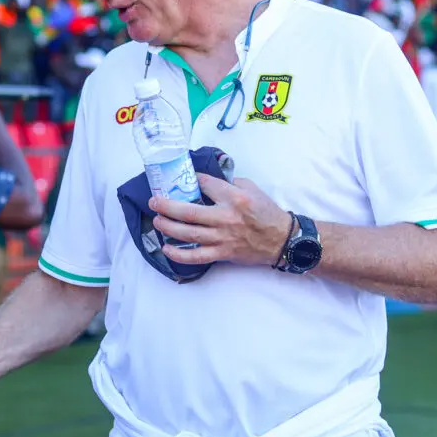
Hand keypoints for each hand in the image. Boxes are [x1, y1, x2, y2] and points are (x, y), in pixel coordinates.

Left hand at [151, 173, 291, 266]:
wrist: (282, 239)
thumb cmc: (266, 212)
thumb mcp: (252, 189)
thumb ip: (229, 183)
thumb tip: (207, 181)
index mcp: (234, 197)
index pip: (205, 184)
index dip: (191, 180)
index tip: (182, 180)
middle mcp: (225, 217)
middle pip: (188, 212)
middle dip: (166, 206)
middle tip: (154, 202)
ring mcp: (222, 237)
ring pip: (188, 234)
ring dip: (168, 227)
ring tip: (156, 221)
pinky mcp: (222, 253)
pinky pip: (196, 256)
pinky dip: (179, 255)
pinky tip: (166, 249)